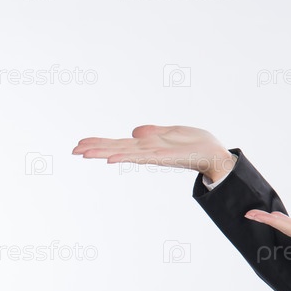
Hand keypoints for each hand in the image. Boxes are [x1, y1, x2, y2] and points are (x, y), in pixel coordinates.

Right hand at [72, 125, 236, 181]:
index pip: (121, 143)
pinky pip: (145, 156)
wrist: (218, 155)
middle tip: (73, 150)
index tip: (80, 143)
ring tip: (86, 154)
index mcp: (150, 145)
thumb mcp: (174, 132)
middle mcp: (150, 150)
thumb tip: (134, 132)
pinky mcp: (168, 156)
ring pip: (127, 152)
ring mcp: (157, 154)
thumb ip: (154, 133)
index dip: (101, 142)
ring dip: (106, 152)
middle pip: (119, 148)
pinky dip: (128, 157)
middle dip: (97, 149)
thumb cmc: (197, 144)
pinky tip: (114, 158)